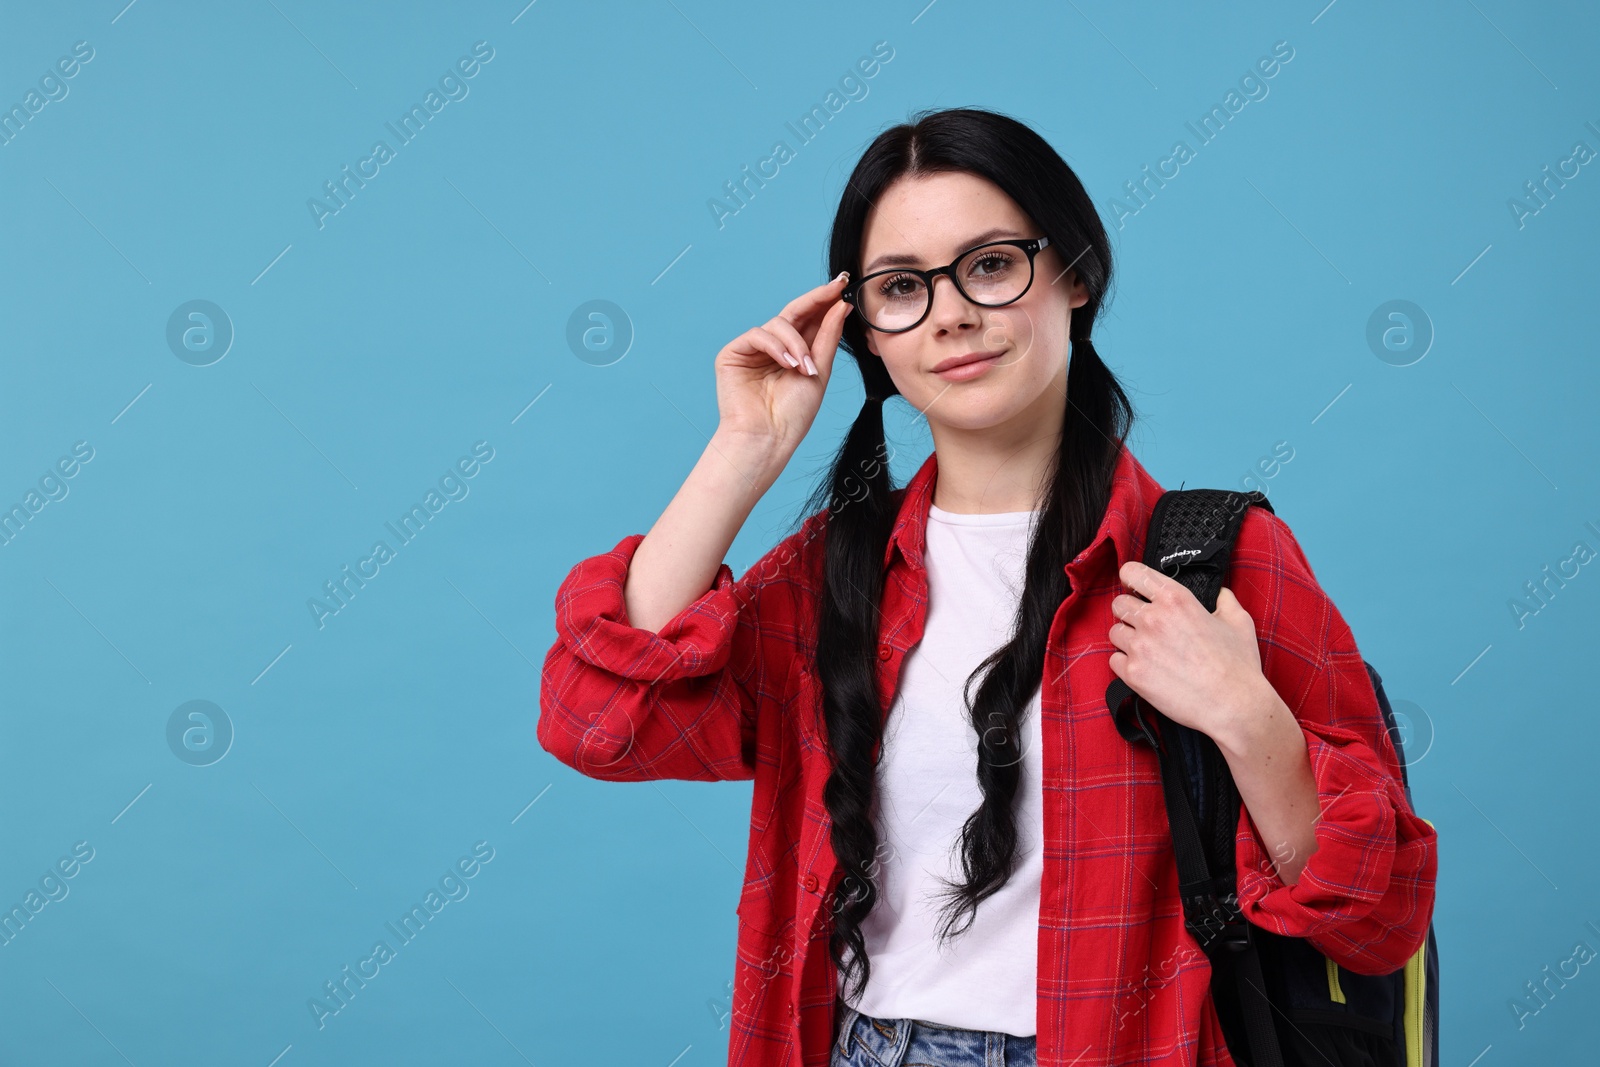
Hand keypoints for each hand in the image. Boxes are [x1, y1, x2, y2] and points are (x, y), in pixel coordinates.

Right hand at [714, 272, 852, 448]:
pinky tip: (788, 363)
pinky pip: (758, 334)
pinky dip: (776, 346)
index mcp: (794, 353)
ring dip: (796, 342)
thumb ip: (828, 337)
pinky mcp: (733, 354)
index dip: (825, 302)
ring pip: (778, 324)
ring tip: (805, 367)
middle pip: (794, 313)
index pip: (810, 320)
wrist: (768, 438)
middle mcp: (773, 348)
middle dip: (815, 301)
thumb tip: (841, 305)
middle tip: (834, 289)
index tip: (844, 286)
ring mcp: (752, 350)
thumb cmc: (793, 414)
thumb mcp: (819, 371)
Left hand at [1106, 560, 1271, 745]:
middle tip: (1144, 624)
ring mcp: (1140, 647)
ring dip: (1127, 638)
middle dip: (1129, 612)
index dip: (1130, 578)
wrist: (1233, 705)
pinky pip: (1114, 660)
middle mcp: (1153, 619)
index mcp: (1176, 599)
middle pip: (1119, 603)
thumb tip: (1218, 593)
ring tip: (1148, 649)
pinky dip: (1125, 664)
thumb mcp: (1238, 621)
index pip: (1133, 573)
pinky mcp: (1133, 674)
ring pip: (1114, 632)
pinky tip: (1145, 668)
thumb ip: (1224, 599)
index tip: (1134, 586)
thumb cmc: (1238, 665)